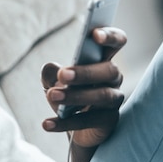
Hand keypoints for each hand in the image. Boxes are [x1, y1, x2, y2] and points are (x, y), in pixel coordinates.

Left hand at [41, 27, 126, 147]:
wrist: (71, 126)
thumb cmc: (65, 94)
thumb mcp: (52, 81)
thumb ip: (51, 73)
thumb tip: (52, 69)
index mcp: (101, 60)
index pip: (116, 42)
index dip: (111, 36)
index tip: (95, 35)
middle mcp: (112, 78)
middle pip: (109, 70)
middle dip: (86, 72)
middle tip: (63, 75)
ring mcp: (113, 100)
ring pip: (102, 96)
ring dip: (76, 96)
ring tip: (52, 95)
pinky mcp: (108, 121)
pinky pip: (89, 121)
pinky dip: (65, 123)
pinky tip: (46, 124)